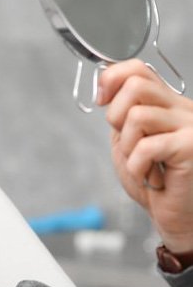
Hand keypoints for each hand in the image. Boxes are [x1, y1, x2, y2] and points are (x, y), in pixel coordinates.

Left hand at [98, 59, 192, 252]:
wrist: (179, 218)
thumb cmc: (156, 182)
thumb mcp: (129, 141)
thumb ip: (122, 115)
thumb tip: (105, 88)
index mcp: (167, 104)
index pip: (138, 69)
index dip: (111, 79)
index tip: (101, 100)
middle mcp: (183, 109)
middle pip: (135, 85)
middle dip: (116, 116)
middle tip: (127, 143)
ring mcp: (191, 126)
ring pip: (137, 115)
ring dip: (128, 148)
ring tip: (142, 164)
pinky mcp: (192, 146)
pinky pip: (147, 146)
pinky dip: (138, 166)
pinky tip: (152, 178)